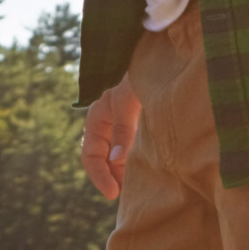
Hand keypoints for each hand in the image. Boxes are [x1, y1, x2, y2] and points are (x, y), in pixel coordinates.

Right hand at [80, 82, 142, 200]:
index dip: (100, 176)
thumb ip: (124, 130)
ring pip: (118, 156)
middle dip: (113, 178)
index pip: (90, 156)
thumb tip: (117, 161)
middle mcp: (107, 124)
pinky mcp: (140, 124)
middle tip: (128, 196)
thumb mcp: (129, 102)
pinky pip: (132, 149)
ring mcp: (123, 124)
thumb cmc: (139, 74)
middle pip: (104, 160)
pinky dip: (136, 162)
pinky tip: (149, 170)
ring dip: (125, 172)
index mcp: (97, 119)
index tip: (114, 193)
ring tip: (138, 188)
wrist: (158, 53)